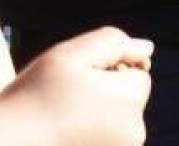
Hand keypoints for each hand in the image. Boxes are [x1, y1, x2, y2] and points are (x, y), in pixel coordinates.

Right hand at [0, 26, 152, 144]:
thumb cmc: (32, 98)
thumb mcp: (69, 55)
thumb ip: (113, 42)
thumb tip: (147, 49)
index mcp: (130, 101)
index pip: (136, 73)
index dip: (106, 69)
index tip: (74, 80)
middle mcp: (135, 134)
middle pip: (128, 101)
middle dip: (105, 95)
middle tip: (63, 100)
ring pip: (115, 124)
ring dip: (96, 117)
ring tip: (58, 121)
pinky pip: (103, 141)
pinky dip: (87, 137)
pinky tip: (60, 137)